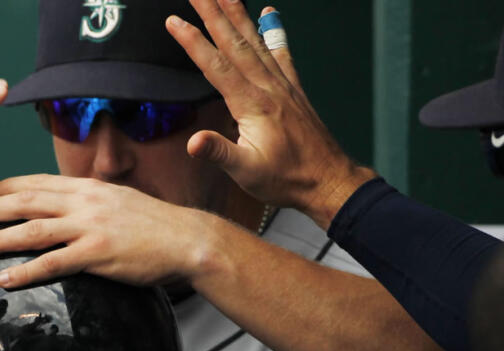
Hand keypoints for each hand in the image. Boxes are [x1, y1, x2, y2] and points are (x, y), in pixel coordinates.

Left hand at [0, 174, 216, 288]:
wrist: (188, 240)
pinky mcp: (97, 254)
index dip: (10, 186)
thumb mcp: (120, 202)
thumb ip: (91, 203)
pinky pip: (53, 263)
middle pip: (28, 202)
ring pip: (34, 230)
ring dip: (1, 238)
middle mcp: (85, 203)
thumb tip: (68, 208)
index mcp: (90, 188)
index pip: (41, 182)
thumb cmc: (156, 226)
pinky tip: (7, 278)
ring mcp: (90, 227)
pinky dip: (26, 271)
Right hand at [165, 0, 374, 227]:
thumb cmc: (287, 180)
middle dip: (213, 12)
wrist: (329, 181)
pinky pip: (280, 51)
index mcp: (253, 105)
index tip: (174, 21)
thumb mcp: (247, 173)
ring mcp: (283, 85)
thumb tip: (193, 142)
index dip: (193, 42)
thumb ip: (219, 153)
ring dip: (238, 13)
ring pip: (256, 40)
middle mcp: (269, 87)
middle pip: (235, 42)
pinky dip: (273, 30)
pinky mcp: (293, 89)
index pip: (216, 66)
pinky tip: (268, 13)